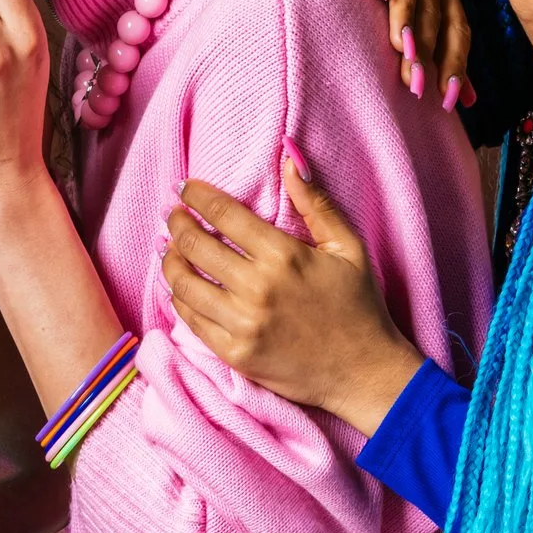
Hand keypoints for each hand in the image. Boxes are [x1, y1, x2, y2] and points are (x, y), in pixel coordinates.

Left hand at [161, 143, 424, 434]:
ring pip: (185, 284)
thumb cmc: (358, 306)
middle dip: (177, 224)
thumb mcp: (347, 248)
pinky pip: (191, 321)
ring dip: (170, 261)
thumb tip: (289, 159)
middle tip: (173, 216)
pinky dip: (179, 299)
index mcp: (284, 256)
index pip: (223, 215)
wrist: (364, 373)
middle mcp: (257, 288)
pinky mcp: (235, 355)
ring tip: (169, 249)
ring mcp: (243, 324)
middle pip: (196, 246)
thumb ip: (316, 203)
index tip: (185, 188)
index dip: (197, 196)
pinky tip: (179, 287)